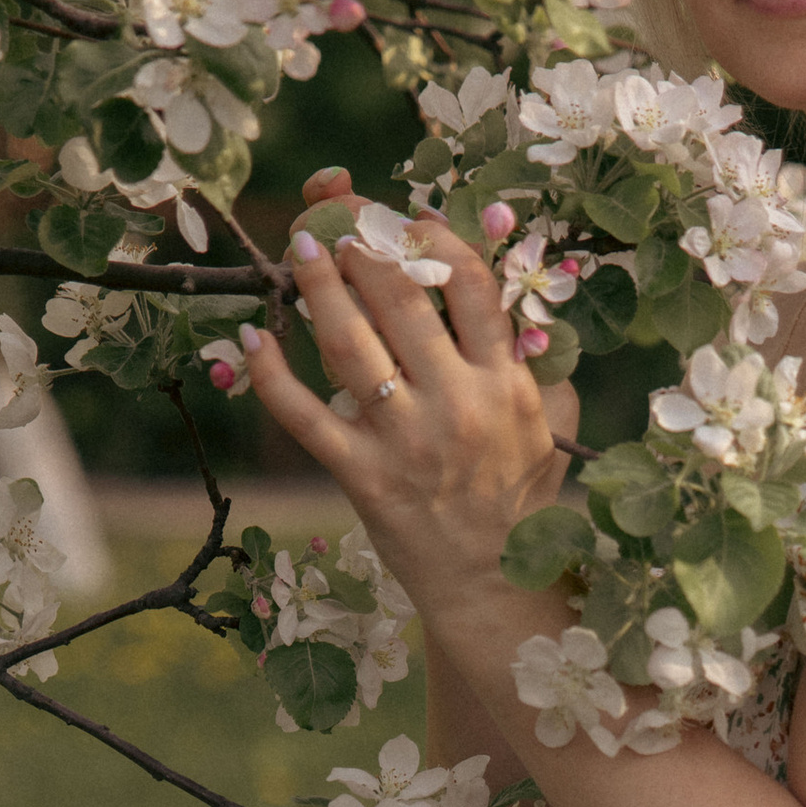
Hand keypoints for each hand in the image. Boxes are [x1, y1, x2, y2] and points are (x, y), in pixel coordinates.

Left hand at [239, 169, 570, 632]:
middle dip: (365, 247)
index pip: (469, 286)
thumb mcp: (550, 431)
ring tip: (303, 252)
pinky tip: (255, 337)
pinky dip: (272, 374)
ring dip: (319, 287)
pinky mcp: (363, 476)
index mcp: (506, 384)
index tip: (408, 220)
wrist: (494, 587)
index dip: (433, 239)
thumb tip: (513, 299)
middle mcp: (457, 405)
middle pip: (402, 300)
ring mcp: (405, 440)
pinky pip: (305, 415)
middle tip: (341, 223)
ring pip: (350, 344)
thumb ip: (539, 366)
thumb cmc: (522, 503)